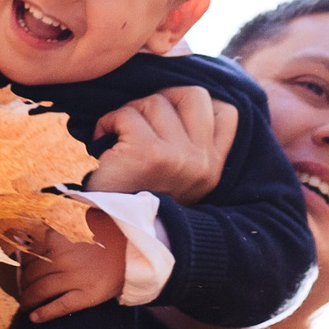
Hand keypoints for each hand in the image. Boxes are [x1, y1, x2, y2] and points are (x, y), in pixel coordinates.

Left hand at [19, 209, 126, 320]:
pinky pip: (59, 306)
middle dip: (23, 283)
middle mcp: (64, 257)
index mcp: (59, 237)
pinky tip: (34, 318)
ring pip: (40, 291)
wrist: (135, 248)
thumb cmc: (103, 234)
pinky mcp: (88, 295)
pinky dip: (44, 313)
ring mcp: (76, 277)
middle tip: (22, 288)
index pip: (28, 252)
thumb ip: (48, 224)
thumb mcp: (74, 220)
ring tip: (25, 304)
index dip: (20, 262)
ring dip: (28, 299)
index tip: (19, 267)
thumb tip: (15, 232)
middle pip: (32, 274)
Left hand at [83, 86, 237, 202]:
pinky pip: (127, 114)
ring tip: (119, 140)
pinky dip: (108, 123)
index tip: (167, 122)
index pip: (226, 113)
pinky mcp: (149, 154)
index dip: (194, 106)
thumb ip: (188, 140)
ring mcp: (179, 158)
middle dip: (160, 101)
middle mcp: (203, 162)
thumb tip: (175, 95)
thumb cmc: (135, 197)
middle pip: (192, 95)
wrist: (109, 233)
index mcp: (213, 167)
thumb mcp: (176, 173)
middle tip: (139, 125)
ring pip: (155, 101)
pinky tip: (102, 142)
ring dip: (130, 114)